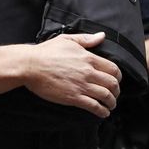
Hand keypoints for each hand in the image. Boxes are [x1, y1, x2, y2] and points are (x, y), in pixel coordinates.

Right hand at [0, 32, 121, 118]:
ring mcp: (81, 86)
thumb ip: (86, 39)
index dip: (117, 76)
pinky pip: (94, 106)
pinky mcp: (73, 97)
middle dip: (117, 91)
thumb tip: (102, 36)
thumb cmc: (46, 52)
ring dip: (111, 102)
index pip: (113, 68)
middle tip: (114, 94)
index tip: (116, 80)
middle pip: (112, 84)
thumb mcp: (66, 40)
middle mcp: (88, 72)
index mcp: (88, 58)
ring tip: (110, 105)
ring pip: (106, 96)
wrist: (30, 66)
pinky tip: (103, 113)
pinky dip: (102, 111)